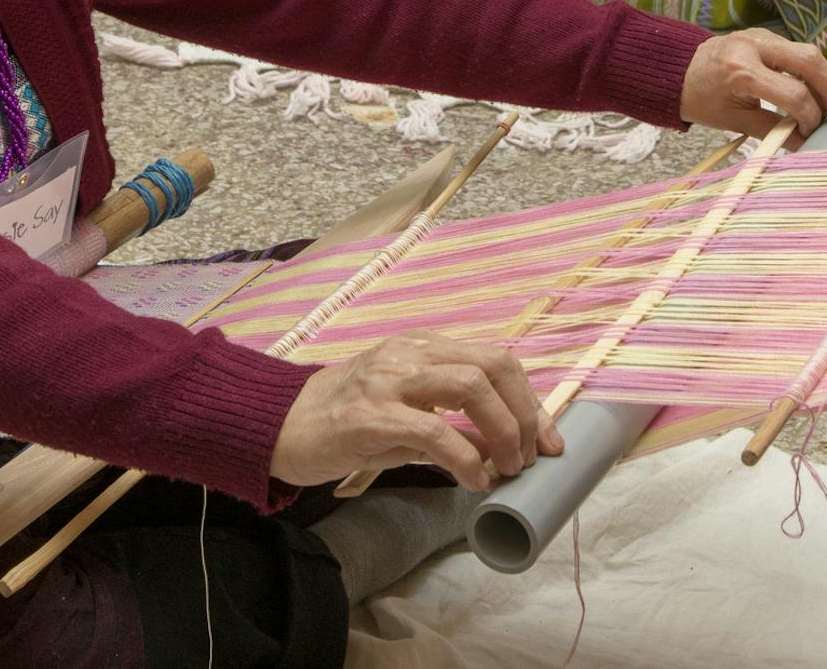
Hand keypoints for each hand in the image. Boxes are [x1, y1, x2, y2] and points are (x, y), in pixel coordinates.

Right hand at [269, 335, 561, 491]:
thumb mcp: (402, 411)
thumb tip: (496, 453)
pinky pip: (435, 430)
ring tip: (508, 467)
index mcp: (423, 348)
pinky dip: (466, 457)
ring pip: (471, 386)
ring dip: (503, 430)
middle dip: (525, 412)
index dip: (531, 399)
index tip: (550, 439)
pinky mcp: (370, 414)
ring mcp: (390, 379)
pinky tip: (473, 480)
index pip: (495, 359)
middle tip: (531, 456)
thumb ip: (447, 423)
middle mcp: (410, 354)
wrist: (276, 426)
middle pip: (493, 364)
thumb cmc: (342, 420)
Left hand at [680, 28, 826, 135]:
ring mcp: (760, 35)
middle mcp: (754, 47)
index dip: (811, 117)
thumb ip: (773, 132)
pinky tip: (813, 88)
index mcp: (742, 73)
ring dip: (825, 77)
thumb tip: (807, 146)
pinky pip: (795, 49)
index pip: (794, 95)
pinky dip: (809, 69)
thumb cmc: (701, 99)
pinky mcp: (763, 33)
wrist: (676, 71)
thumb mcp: (734, 121)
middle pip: (809, 61)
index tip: (812, 132)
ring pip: (808, 50)